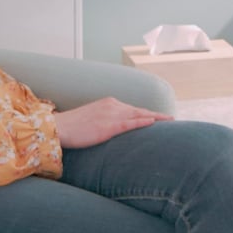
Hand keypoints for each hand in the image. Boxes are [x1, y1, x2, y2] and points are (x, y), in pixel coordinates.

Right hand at [53, 97, 172, 148]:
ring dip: (156, 118)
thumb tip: (114, 129)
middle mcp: (112, 105)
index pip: (133, 109)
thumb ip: (106, 120)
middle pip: (140, 111)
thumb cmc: (73, 127)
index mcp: (108, 103)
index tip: (161, 117)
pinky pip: (130, 123)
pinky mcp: (108, 126)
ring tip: (170, 122)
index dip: (148, 113)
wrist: (60, 128)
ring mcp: (111, 115)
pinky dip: (144, 122)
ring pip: (139, 115)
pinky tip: (155, 123)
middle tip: (172, 119)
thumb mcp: (93, 119)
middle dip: (157, 115)